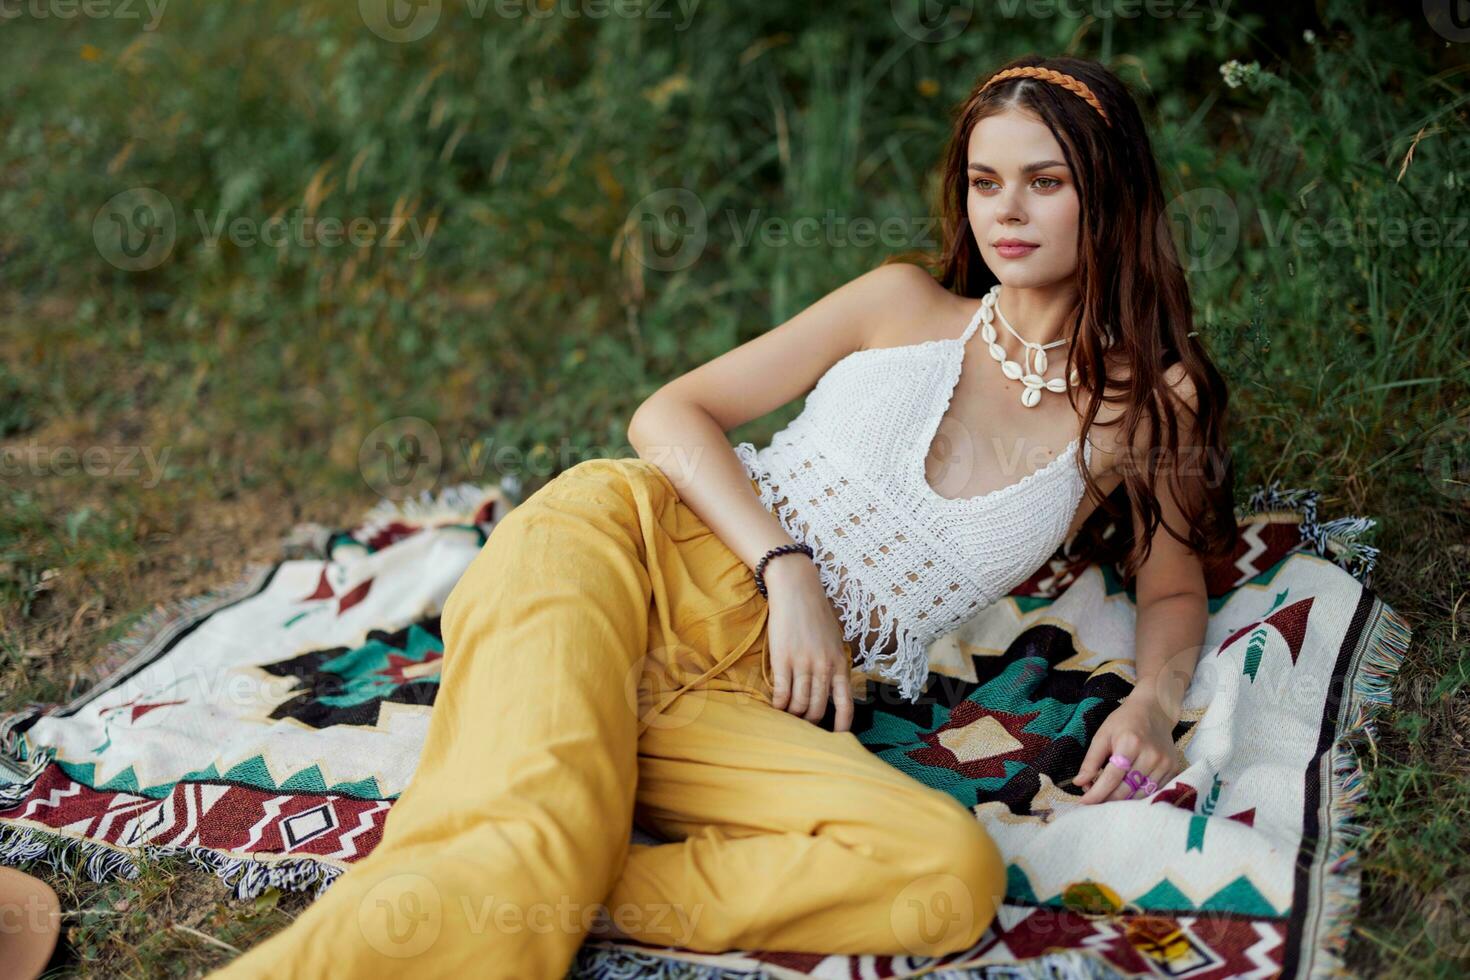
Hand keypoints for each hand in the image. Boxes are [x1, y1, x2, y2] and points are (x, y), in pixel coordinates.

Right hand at [762, 555, 854, 731]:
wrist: (796, 589)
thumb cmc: (816, 613)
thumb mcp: (835, 639)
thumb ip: (835, 663)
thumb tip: (833, 686)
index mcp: (840, 663)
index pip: (846, 703)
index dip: (842, 725)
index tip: (837, 737)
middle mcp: (823, 667)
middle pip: (818, 709)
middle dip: (811, 722)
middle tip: (803, 725)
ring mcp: (802, 664)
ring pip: (799, 704)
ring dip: (792, 714)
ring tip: (788, 717)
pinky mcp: (782, 659)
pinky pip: (781, 692)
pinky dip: (778, 704)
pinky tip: (775, 706)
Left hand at [1075, 684, 1181, 803]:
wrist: (1155, 710)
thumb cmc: (1124, 722)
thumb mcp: (1102, 735)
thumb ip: (1091, 761)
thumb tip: (1079, 783)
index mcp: (1130, 743)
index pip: (1112, 777)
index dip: (1097, 793)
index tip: (1084, 803)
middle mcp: (1150, 755)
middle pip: (1126, 789)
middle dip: (1107, 799)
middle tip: (1094, 801)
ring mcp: (1164, 764)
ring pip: (1140, 795)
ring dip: (1122, 801)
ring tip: (1108, 797)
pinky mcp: (1173, 769)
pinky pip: (1153, 791)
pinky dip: (1138, 796)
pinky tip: (1126, 793)